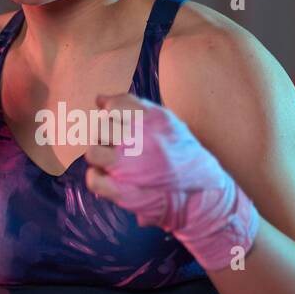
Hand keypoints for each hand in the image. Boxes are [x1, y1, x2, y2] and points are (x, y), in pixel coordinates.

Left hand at [83, 92, 259, 271]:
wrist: (202, 194)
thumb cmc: (183, 156)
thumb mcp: (168, 123)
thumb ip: (133, 107)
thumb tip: (99, 99)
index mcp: (152, 119)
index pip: (114, 105)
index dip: (111, 113)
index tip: (120, 122)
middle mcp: (139, 139)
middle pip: (100, 127)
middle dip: (104, 134)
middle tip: (117, 144)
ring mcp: (129, 166)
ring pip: (93, 151)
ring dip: (99, 155)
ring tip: (113, 160)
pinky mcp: (123, 192)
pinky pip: (93, 179)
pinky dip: (97, 178)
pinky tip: (108, 178)